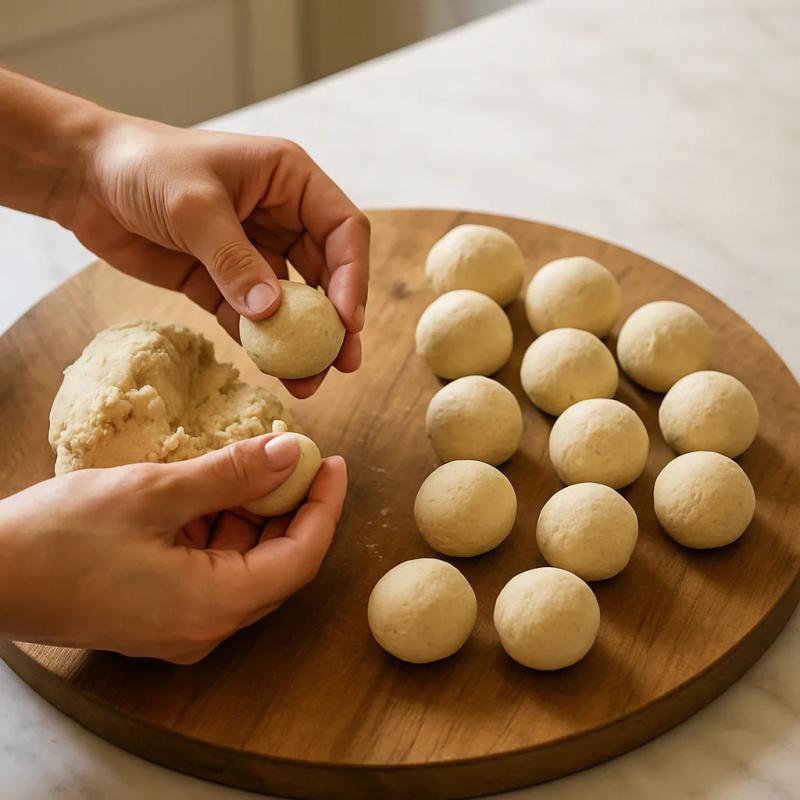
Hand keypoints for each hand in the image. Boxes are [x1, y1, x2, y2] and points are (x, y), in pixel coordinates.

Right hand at [0, 434, 346, 662]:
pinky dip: (222, 529)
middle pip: (278, 564)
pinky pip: (213, 570)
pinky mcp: (161, 614)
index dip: (324, 507)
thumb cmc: (59, 537)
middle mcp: (206, 627)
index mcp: (213, 606)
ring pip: (245, 564)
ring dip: (256, 514)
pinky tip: (215, 489)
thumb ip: (231, 473)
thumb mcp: (155, 491)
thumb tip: (289, 451)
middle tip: (298, 457)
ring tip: (257, 464)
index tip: (331, 463)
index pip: (301, 557)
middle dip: (294, 507)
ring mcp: (182, 626)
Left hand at [69, 117, 369, 397]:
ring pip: (293, 304)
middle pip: (327, 274)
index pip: (343, 230)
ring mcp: (254, 252)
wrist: (82, 177)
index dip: (352, 277)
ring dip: (302, 342)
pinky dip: (263, 345)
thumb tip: (271, 314)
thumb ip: (233, 261)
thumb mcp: (193, 206)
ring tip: (309, 381)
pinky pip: (252, 319)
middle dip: (335, 321)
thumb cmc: (141, 165)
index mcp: (290, 182)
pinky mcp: (224, 282)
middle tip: (342, 363)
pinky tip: (273, 371)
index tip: (347, 321)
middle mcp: (282, 217)